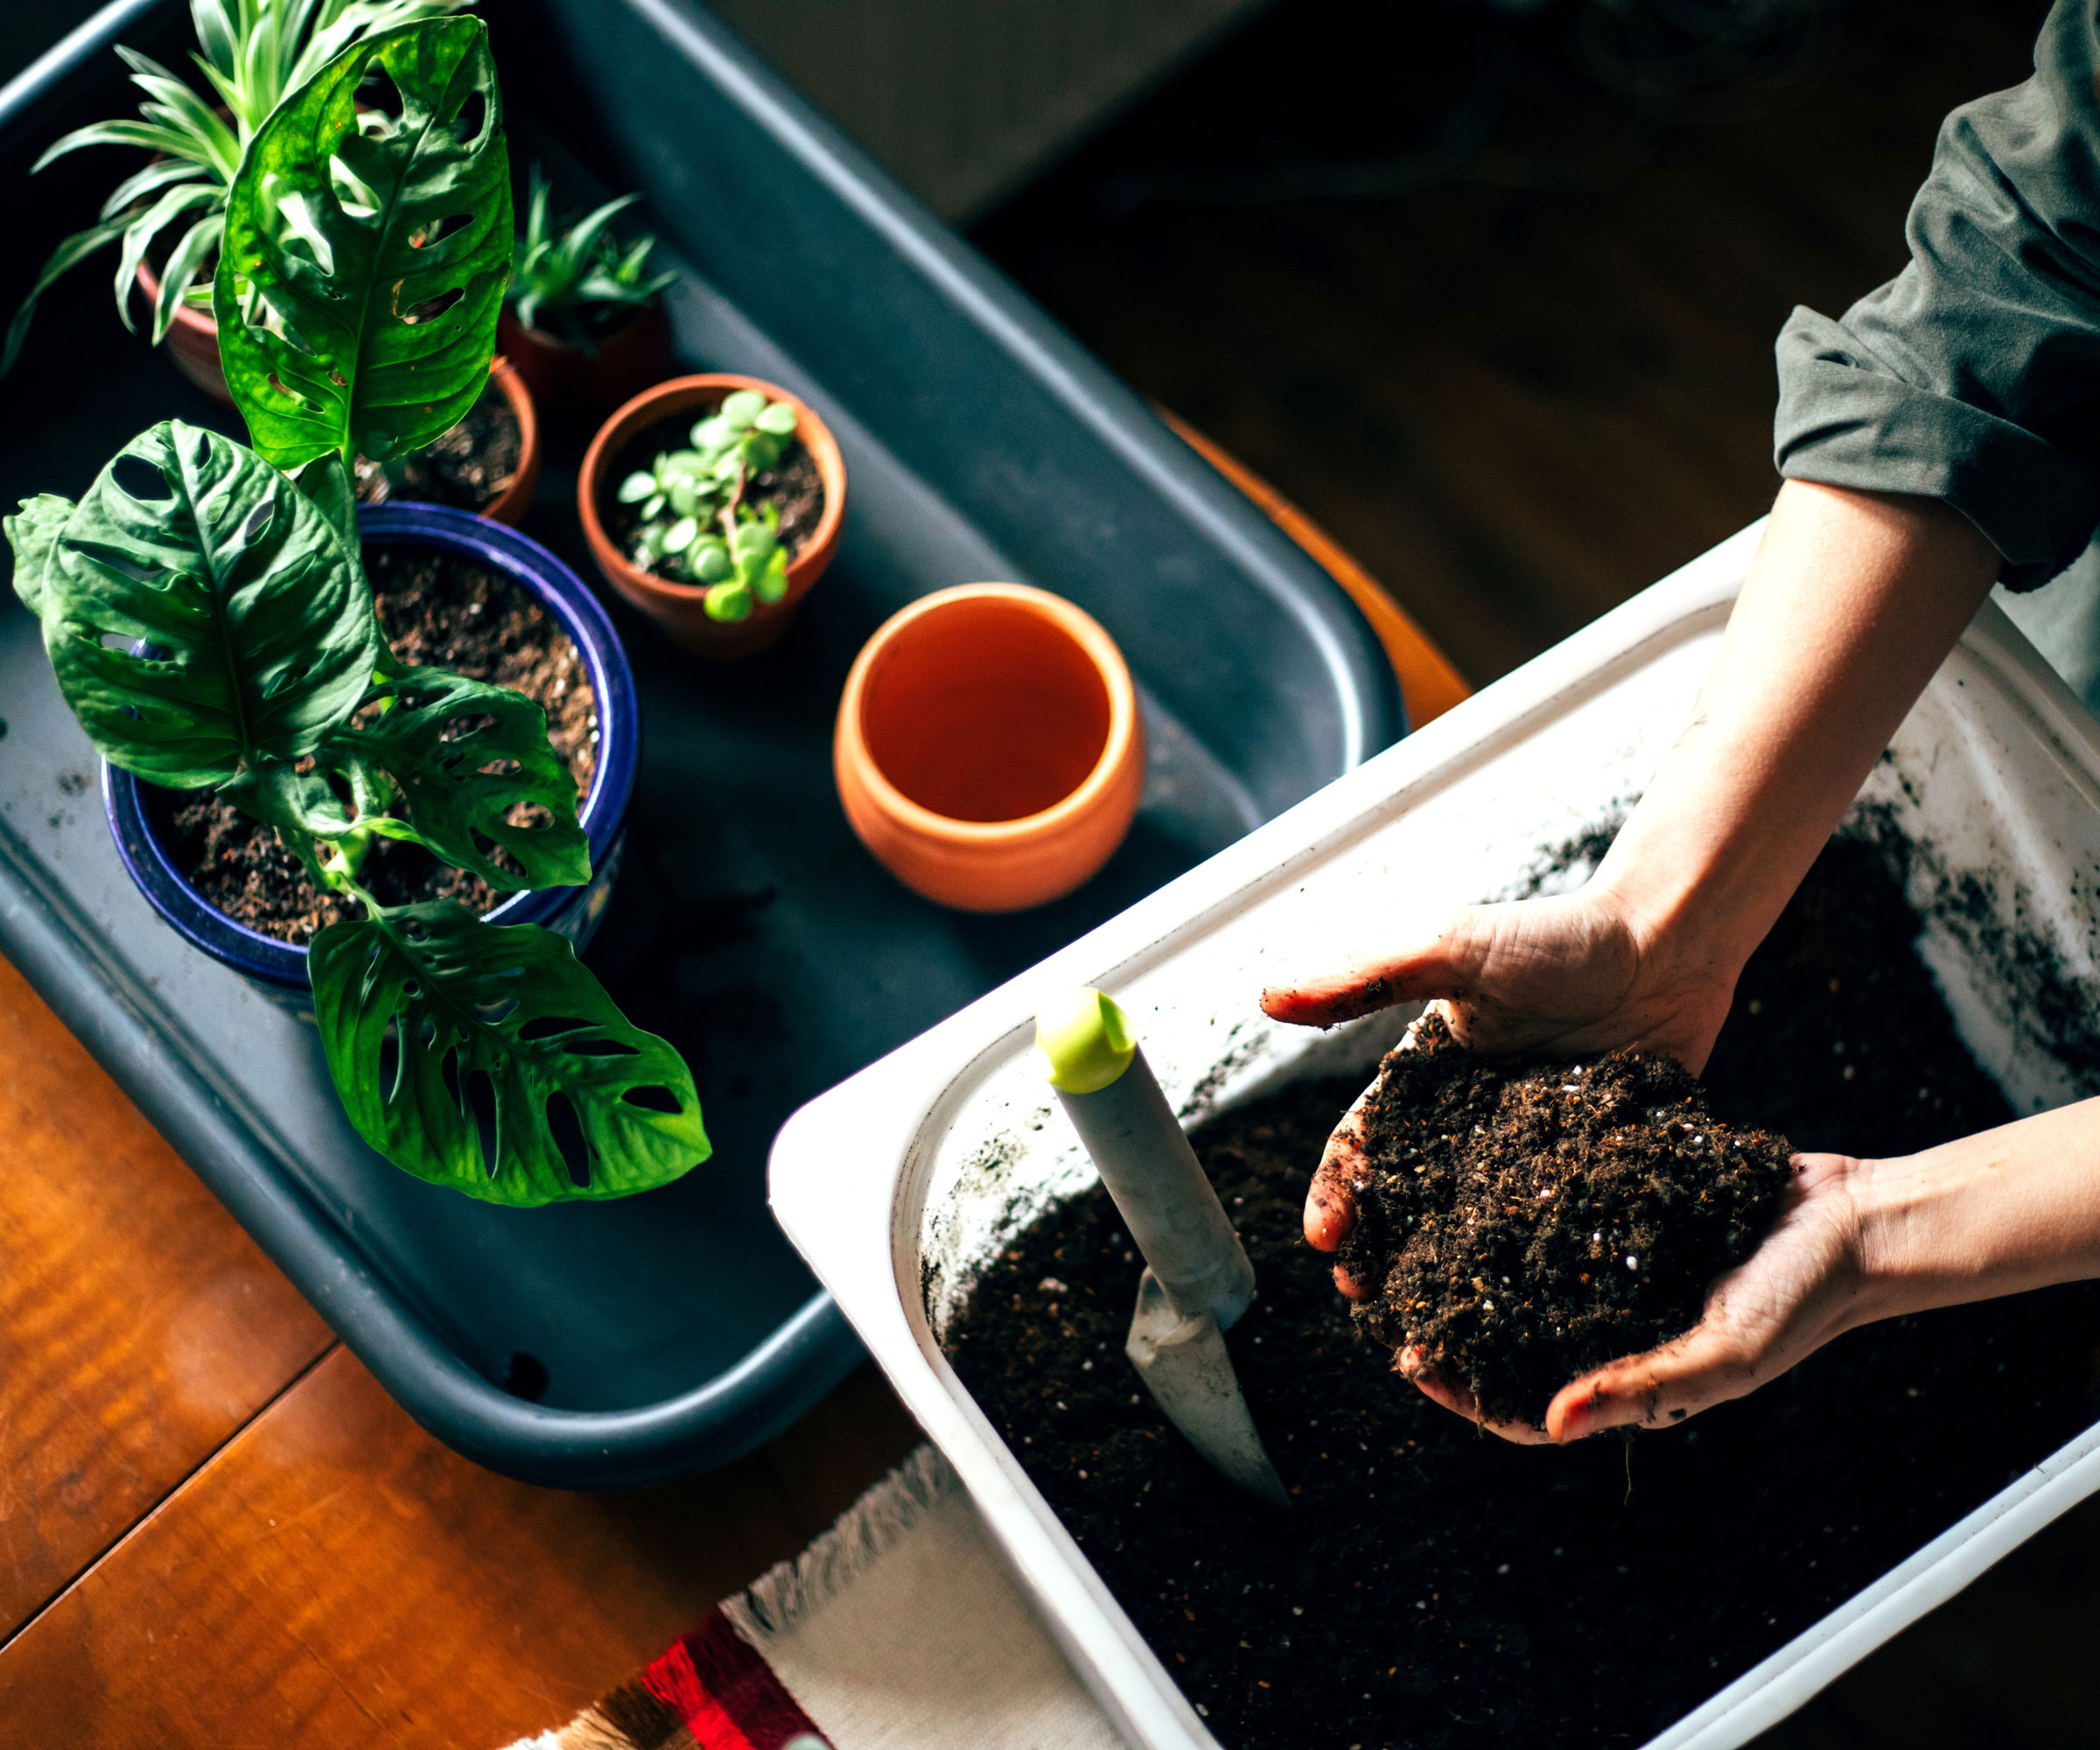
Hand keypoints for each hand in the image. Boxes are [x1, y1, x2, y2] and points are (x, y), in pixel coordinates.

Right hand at [1259, 885, 1739, 1283]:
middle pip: (1409, 1202)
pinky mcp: (1586, 1175)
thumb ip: (1363, 976)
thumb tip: (1267, 998)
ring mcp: (1525, 1156)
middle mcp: (1466, 1125)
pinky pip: (1553, 1230)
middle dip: (1381, 1253)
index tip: (1326, 1239)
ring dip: (1448, 1280)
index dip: (1339, 1192)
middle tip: (1368, 1303)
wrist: (1668, 945)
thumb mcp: (1453, 947)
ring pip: (1473, 1230)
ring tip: (1436, 1329)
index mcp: (1423, 1080)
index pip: (1363, 1144)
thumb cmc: (1556, 936)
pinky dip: (1534, 1274)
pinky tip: (1529, 1319)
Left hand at [1402, 1152, 1866, 1443]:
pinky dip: (1510, 1207)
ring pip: (1518, 1275)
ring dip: (1465, 1261)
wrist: (1853, 1215)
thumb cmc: (1801, 1300)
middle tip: (1379, 1294)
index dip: (1463, 1392)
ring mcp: (1611, 1271)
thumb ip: (1642, 1387)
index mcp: (1626, 1378)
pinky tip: (1467, 1178)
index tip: (1408, 1361)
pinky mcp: (1619, 1213)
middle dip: (1444, 1322)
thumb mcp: (1724, 1353)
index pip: (1522, 1407)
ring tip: (1406, 1234)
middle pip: (1505, 1337)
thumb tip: (1554, 1423)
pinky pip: (1552, 1218)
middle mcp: (1607, 1327)